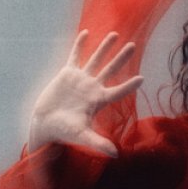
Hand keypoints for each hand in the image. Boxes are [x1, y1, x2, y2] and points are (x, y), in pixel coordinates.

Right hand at [28, 30, 142, 155]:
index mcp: (98, 101)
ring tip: (115, 34)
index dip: (129, 86)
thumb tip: (116, 154)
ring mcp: (81, 79)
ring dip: (104, 47)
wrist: (46, 124)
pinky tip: (86, 33)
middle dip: (121, 58)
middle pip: (110, 70)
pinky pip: (75, 56)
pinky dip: (80, 45)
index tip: (142, 78)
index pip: (118, 91)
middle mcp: (92, 87)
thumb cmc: (65, 132)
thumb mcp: (82, 136)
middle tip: (133, 46)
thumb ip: (99, 143)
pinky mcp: (67, 74)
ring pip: (96, 59)